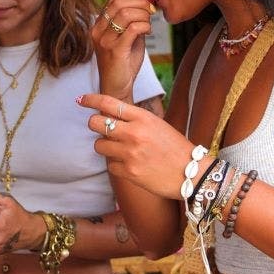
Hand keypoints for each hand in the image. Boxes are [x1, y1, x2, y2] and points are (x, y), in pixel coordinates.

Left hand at [78, 92, 197, 198]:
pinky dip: (117, 166)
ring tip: (121, 150)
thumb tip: (110, 117)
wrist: (193, 173)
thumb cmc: (175, 148)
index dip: (91, 100)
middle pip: (95, 123)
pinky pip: (110, 166)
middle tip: (103, 130)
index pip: (109, 103)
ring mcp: (130, 153)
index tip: (81, 100)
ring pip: (99, 146)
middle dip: (96, 125)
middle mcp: (134, 133)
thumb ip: (135, 120)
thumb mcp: (157, 125)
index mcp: (143, 118)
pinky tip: (131, 165)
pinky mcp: (129, 172)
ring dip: (106, 147)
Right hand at [91, 0, 155, 100]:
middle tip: (151, 8)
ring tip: (149, 22)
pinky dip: (144, 26)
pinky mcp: (115, 50)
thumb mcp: (127, 37)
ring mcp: (105, 40)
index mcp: (99, 25)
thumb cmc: (124, 62)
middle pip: (119, 2)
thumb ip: (132, 20)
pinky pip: (133, 28)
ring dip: (144, 15)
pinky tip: (147, 31)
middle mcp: (98, 30)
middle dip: (140, 1)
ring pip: (126, 13)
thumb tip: (146, 2)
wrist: (117, 88)